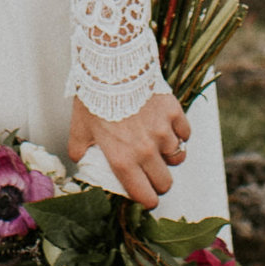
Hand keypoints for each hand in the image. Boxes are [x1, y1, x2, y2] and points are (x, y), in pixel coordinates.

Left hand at [71, 87, 189, 209]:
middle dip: (159, 182)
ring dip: (169, 155)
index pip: (145, 196)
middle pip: (166, 183)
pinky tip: (166, 126)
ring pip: (178, 157)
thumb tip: (82, 161)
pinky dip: (178, 133)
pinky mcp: (174, 113)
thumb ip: (81, 150)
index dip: (146, 200)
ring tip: (158, 145)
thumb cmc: (94, 97)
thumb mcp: (79, 129)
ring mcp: (163, 132)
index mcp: (122, 160)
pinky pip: (185, 133)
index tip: (146, 196)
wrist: (113, 66)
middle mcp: (146, 151)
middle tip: (152, 173)